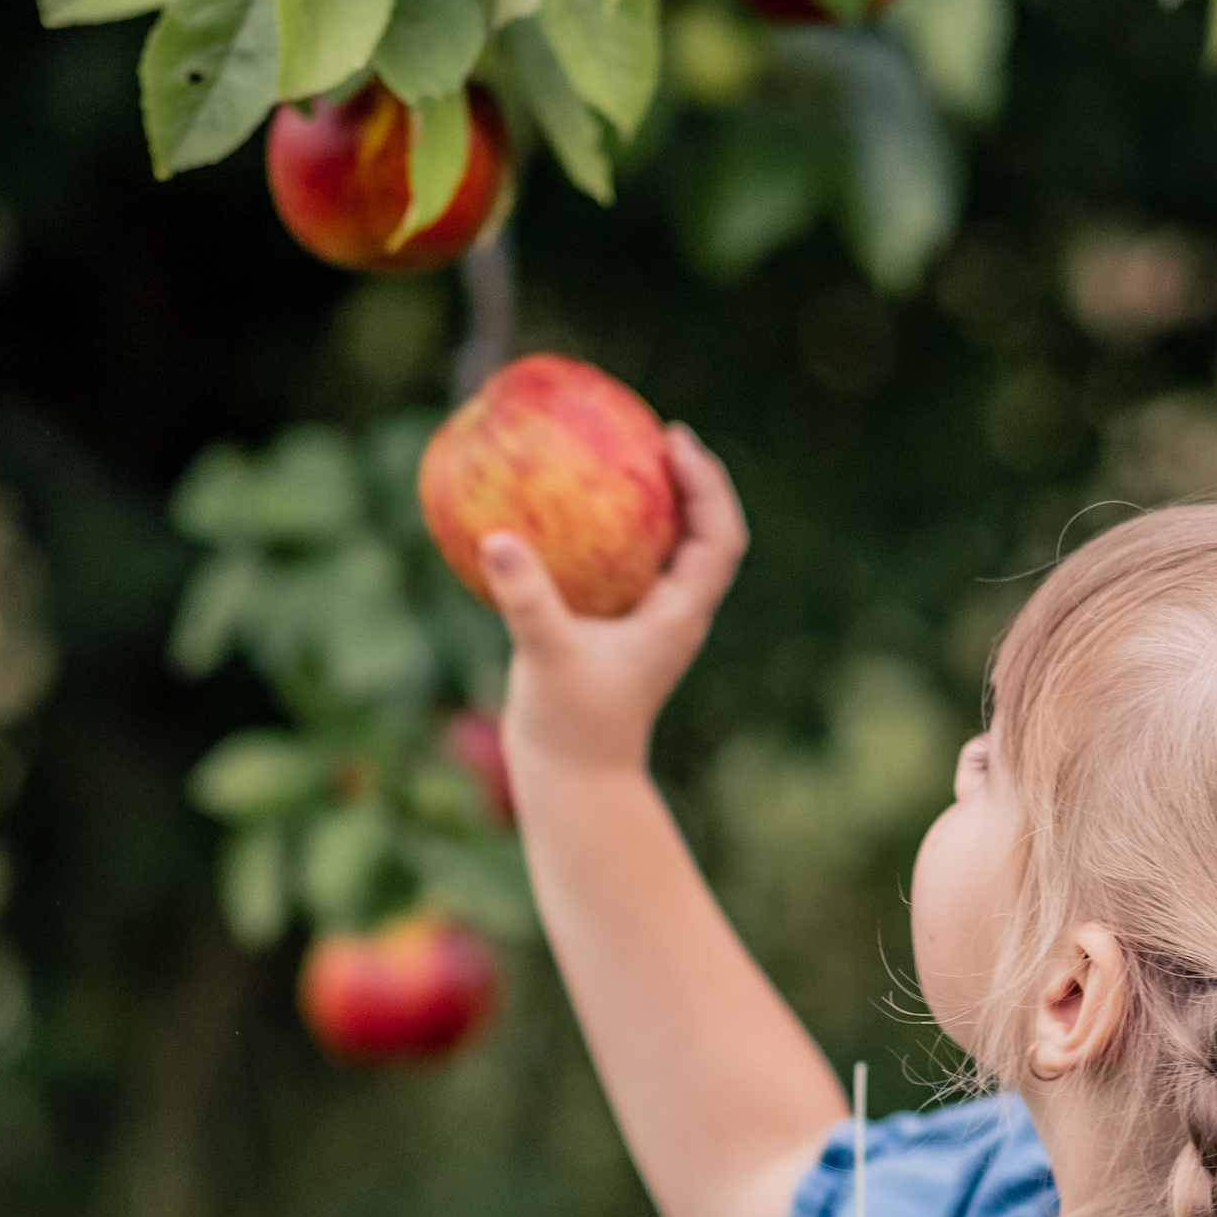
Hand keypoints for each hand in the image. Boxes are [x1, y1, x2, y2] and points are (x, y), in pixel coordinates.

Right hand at [484, 424, 745, 787]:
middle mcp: (673, 615)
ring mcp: (647, 626)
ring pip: (664, 551)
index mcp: (679, 617)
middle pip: (702, 534)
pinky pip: (620, 570)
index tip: (676, 441)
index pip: (718, 538)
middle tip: (651, 434)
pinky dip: (604, 537)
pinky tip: (559, 514)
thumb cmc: (571, 727)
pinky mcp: (616, 634)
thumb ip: (526, 599)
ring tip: (617, 459)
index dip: (708, 485)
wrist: (574, 782)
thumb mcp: (547, 658)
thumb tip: (497, 539)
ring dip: (652, 505)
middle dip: (686, 482)